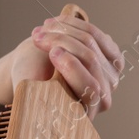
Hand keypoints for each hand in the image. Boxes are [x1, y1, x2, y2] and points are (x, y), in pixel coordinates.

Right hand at [9, 15, 124, 117]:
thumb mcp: (26, 89)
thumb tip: (33, 99)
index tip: (53, 52)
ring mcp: (111, 77)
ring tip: (42, 28)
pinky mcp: (112, 58)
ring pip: (93, 44)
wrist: (33, 70)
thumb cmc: (28, 83)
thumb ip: (33, 94)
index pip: (90, 89)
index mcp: (84, 115)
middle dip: (64, 43)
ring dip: (65, 31)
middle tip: (38, 37)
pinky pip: (97, 35)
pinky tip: (56, 24)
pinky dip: (75, 25)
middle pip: (92, 61)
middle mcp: (103, 98)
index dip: (73, 67)